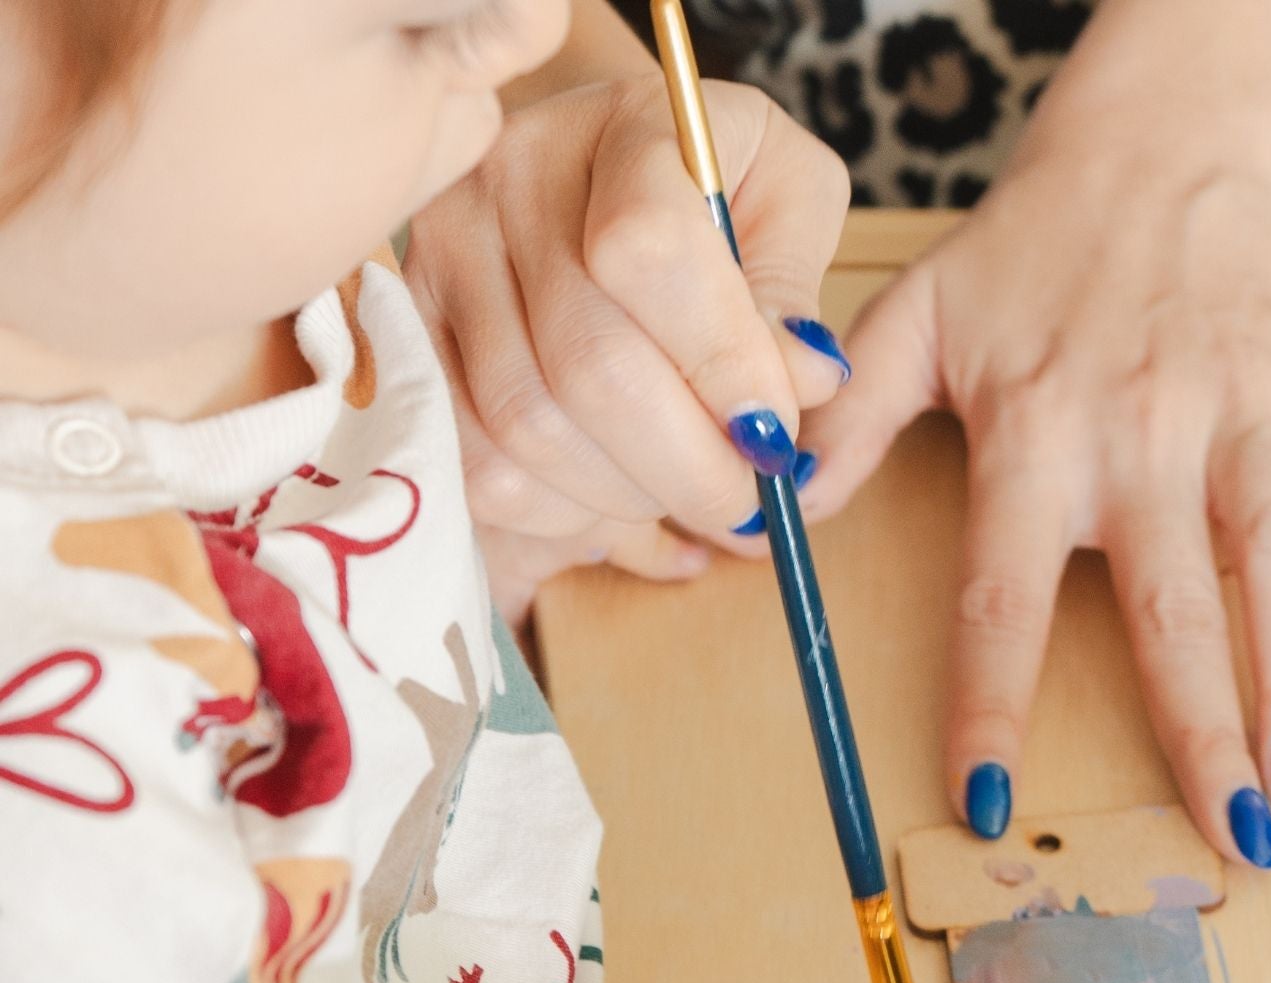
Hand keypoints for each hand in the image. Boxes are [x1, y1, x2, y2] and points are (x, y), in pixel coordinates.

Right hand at [404, 74, 852, 622]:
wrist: (605, 169)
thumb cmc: (716, 187)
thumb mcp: (790, 198)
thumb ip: (794, 286)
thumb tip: (802, 381)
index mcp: (626, 128)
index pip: (649, 253)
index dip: (722, 367)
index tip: (774, 435)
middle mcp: (513, 179)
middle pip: (589, 366)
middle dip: (688, 468)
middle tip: (746, 504)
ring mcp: (446, 255)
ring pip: (530, 429)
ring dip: (627, 496)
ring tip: (680, 490)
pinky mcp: (414, 332)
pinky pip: (478, 464)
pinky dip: (559, 511)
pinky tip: (612, 497)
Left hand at [798, 124, 1270, 867]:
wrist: (1152, 142)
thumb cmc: (1029, 252)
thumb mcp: (914, 320)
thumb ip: (848, 422)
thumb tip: (772, 518)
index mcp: (1036, 438)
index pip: (1001, 599)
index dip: (992, 708)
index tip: (991, 807)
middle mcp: (1145, 433)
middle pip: (1175, 607)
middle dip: (1202, 733)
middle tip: (1231, 842)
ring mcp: (1247, 408)